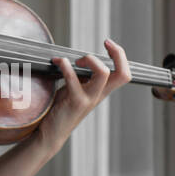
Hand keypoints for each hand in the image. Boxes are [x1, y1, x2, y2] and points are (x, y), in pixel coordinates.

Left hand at [35, 38, 131, 152]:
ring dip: (90, 59)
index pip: (124, 73)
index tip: (108, 44)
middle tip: (104, 44)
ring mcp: (89, 99)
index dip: (120, 55)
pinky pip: (74, 80)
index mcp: (102, 91)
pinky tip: (58, 62)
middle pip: (123, 74)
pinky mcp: (75, 102)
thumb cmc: (61, 109)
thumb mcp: (76, 88)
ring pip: (103, 74)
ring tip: (76, 60)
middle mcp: (99, 95)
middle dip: (117, 53)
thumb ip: (83, 76)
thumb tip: (81, 58)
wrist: (50, 132)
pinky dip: (66, 66)